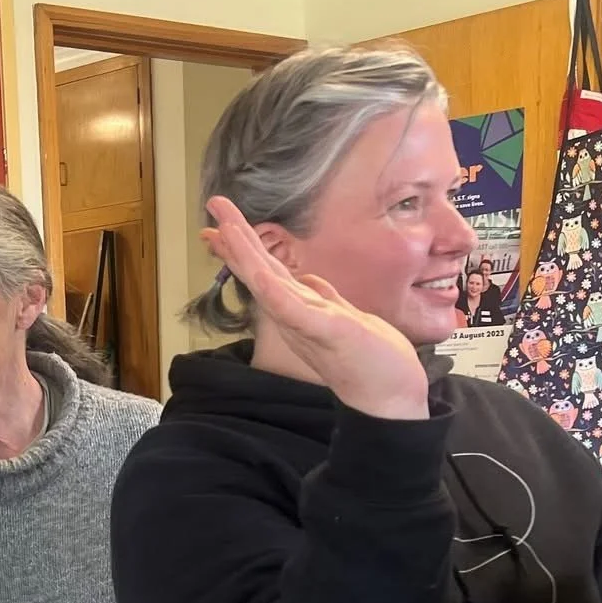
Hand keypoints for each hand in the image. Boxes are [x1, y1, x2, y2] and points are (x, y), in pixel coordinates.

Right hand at [201, 195, 428, 419]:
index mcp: (300, 308)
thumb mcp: (344, 318)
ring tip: (225, 227)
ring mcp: (308, 325)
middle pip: (259, 270)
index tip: (219, 222)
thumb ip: (323, 298)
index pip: (266, 270)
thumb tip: (308, 280)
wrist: (388, 398)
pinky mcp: (328, 334)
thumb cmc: (371, 361)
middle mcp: (296, 316)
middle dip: (236, 237)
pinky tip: (259, 276)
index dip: (243, 245)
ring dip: (246, 256)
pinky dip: (276, 293)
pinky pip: (296, 312)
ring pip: (269, 285)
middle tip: (213, 204)